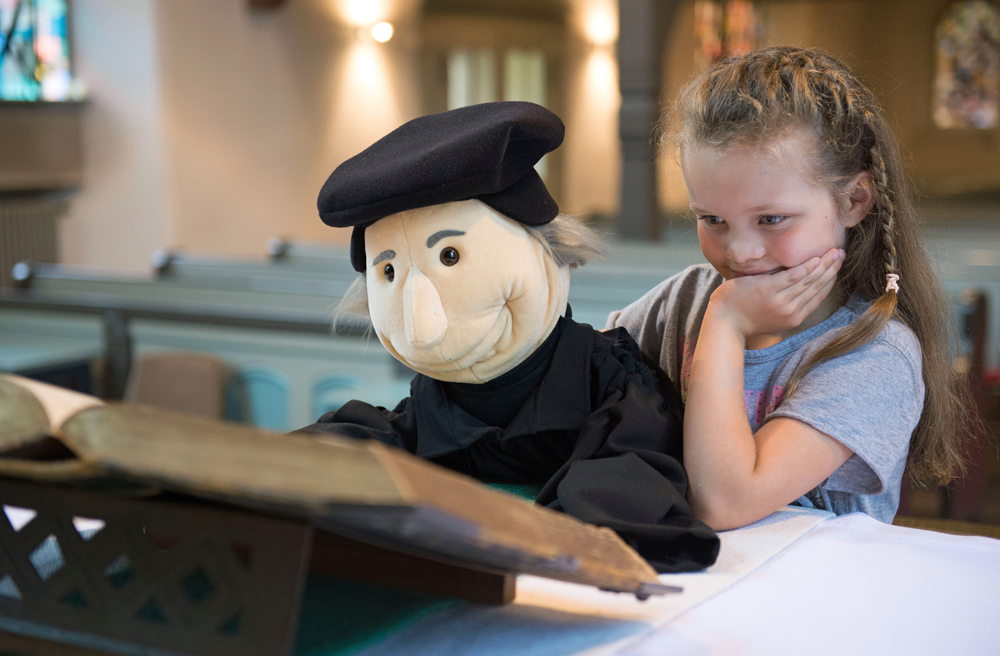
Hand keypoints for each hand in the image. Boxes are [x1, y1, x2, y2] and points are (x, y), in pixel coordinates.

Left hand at [708, 247, 844, 337]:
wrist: (724, 323)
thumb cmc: (743, 317)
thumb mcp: (771, 316)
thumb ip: (785, 305)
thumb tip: (795, 290)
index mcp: (794, 318)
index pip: (818, 296)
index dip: (830, 280)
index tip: (837, 267)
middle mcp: (791, 311)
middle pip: (817, 287)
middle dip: (832, 269)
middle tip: (842, 254)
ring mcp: (781, 301)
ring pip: (809, 281)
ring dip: (824, 265)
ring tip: (834, 252)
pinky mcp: (769, 290)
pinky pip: (793, 277)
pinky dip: (806, 268)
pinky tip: (816, 258)